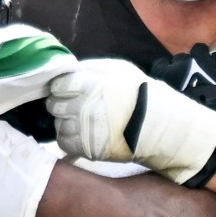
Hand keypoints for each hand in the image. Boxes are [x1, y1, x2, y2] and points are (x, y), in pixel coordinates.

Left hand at [47, 58, 215, 183]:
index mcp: (86, 84)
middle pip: (54, 105)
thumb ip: (91, 68)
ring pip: (58, 124)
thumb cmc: (141, 95)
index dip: (64, 89)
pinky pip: (64, 143)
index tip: (74, 92)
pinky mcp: (85, 148)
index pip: (57, 85)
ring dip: (68, 124)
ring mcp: (81, 129)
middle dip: (64, 105)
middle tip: (81, 108)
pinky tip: (86, 136)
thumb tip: (69, 69)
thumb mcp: (119, 70)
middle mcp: (80, 105)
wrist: (160, 127)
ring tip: (86, 123)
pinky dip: (72, 140)